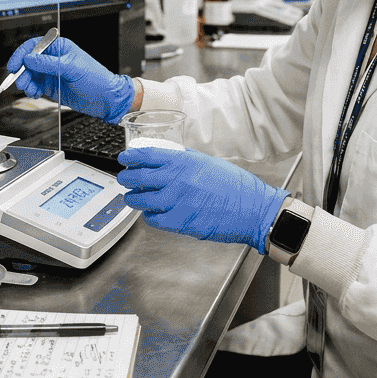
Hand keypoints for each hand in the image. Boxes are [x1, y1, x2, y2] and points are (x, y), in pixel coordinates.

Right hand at [7, 36, 134, 123]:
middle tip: (22, 82)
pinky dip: (32, 89)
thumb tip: (28, 58)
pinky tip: (36, 93)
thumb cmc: (96, 79)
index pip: (34, 46)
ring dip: (26, 82)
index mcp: (60, 48)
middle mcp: (54, 59)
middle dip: (23, 72)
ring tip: (30, 90)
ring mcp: (52, 73)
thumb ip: (48, 64)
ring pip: (30, 75)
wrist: (106, 99)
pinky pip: (35, 85)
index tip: (14, 66)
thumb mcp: (71, 68)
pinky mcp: (52, 86)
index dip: (21, 54)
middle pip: (29, 62)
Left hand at [116, 147, 288, 251]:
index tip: (124, 159)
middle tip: (124, 179)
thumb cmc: (235, 186)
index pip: (147, 156)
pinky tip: (151, 214)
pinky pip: (153, 219)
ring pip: (141, 200)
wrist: (251, 209)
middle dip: (126, 178)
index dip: (130, 158)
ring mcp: (177, 202)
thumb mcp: (208, 162)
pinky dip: (149, 216)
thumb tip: (169, 155)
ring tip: (133, 198)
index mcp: (184, 162)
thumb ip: (186, 159)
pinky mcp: (180, 222)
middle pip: (138, 177)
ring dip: (133, 199)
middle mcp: (177, 180)